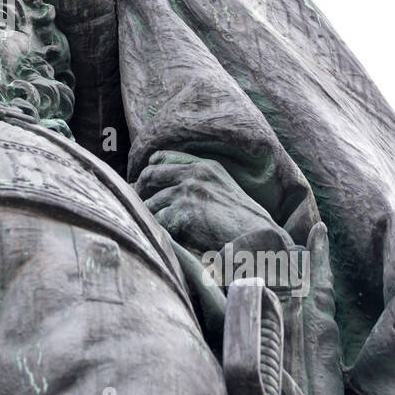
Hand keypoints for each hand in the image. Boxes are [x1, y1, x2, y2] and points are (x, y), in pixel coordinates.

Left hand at [135, 150, 282, 253]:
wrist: (255, 237)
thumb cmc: (243, 220)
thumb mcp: (224, 189)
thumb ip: (201, 183)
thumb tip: (171, 189)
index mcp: (205, 166)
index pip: (163, 156)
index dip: (150, 167)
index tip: (145, 178)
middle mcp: (194, 175)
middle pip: (150, 175)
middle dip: (140, 191)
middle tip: (139, 204)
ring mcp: (187, 192)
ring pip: (150, 202)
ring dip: (150, 216)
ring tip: (155, 226)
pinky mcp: (182, 212)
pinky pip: (157, 221)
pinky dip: (159, 231)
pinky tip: (167, 237)